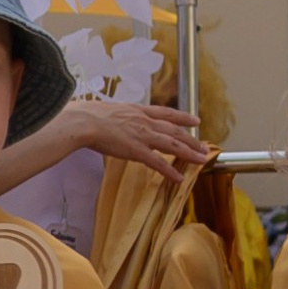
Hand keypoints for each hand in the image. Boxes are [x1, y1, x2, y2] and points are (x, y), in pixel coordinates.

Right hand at [77, 101, 207, 180]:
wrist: (84, 121)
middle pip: (174, 130)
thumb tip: (116, 119)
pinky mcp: (136, 150)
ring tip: (201, 160)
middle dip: (191, 139)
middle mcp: (144, 121)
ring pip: (172, 144)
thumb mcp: (109, 110)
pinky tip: (179, 178)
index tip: (195, 120)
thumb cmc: (88, 116)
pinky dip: (169, 171)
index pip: (166, 112)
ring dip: (189, 153)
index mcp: (137, 110)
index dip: (182, 116)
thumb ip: (119, 116)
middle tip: (203, 147)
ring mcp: (142, 135)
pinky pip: (157, 163)